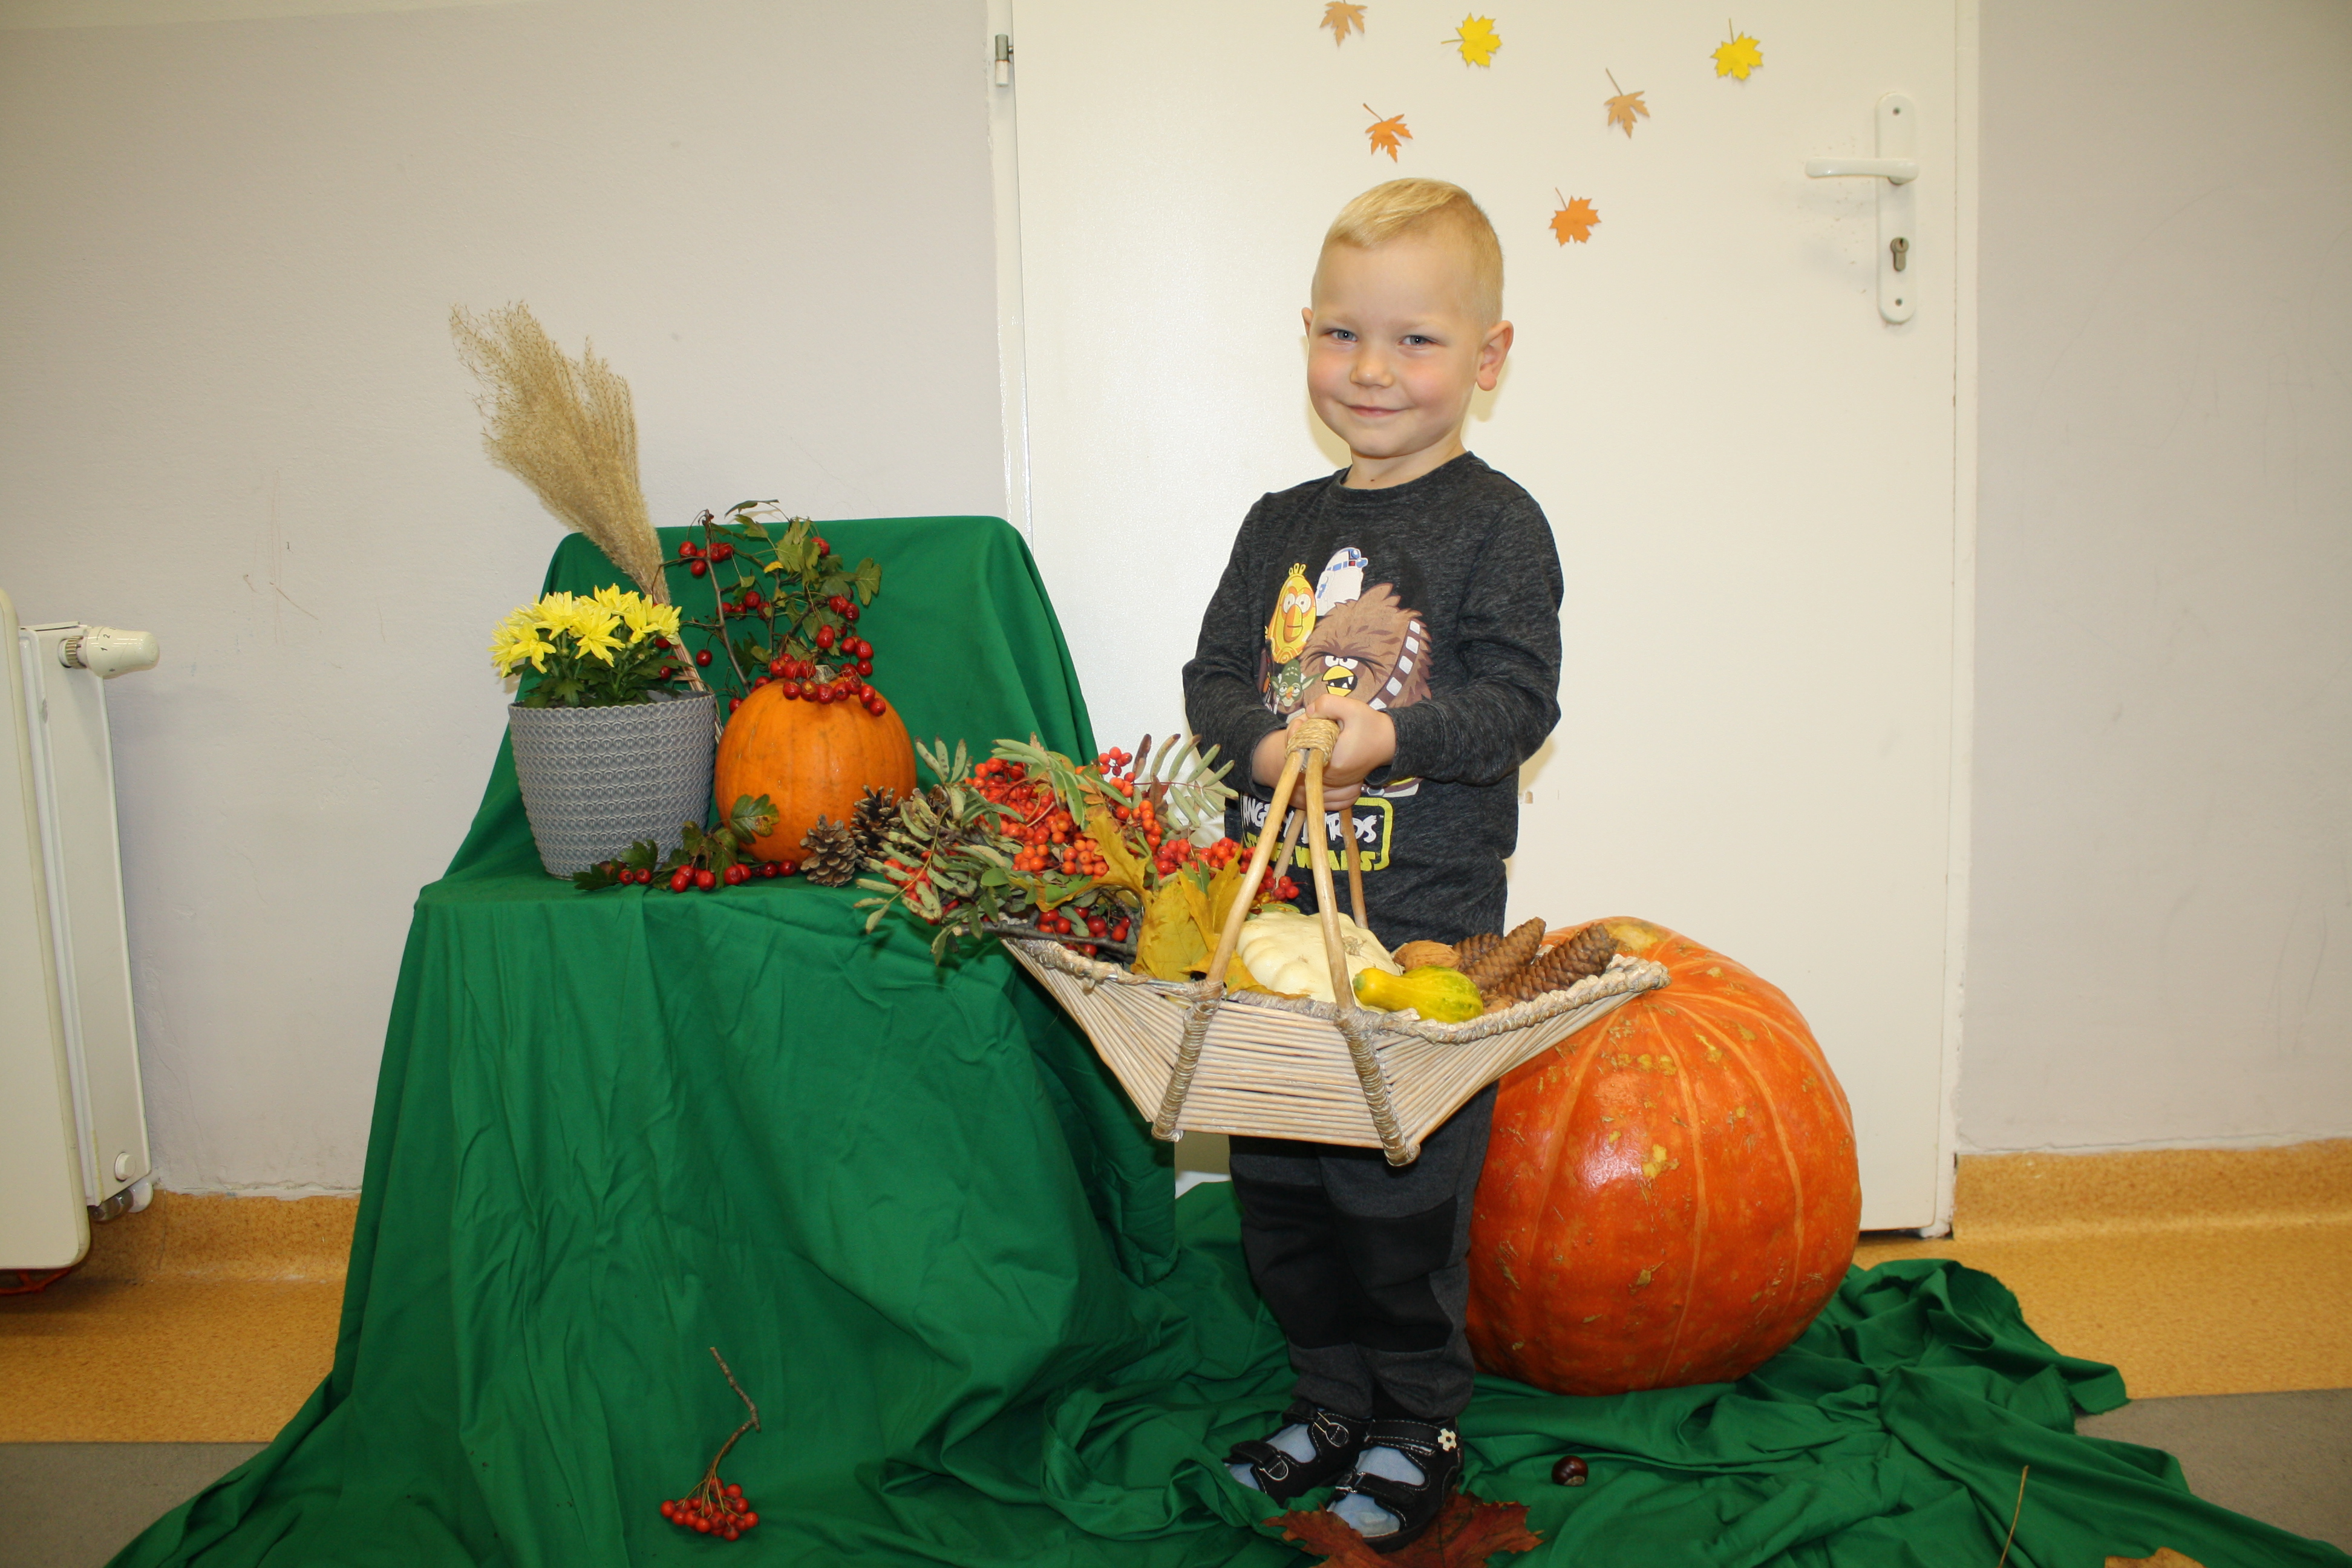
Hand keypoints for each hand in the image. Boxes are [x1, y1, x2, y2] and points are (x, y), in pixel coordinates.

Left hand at [1299, 692, 1393, 808]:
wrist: (1390, 742)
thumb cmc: (1371, 725)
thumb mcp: (1352, 708)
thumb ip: (1328, 704)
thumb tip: (1309, 711)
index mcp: (1332, 760)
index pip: (1299, 748)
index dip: (1297, 731)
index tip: (1306, 717)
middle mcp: (1330, 776)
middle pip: (1301, 755)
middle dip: (1301, 734)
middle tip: (1313, 718)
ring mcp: (1333, 780)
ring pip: (1308, 761)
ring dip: (1308, 742)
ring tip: (1319, 726)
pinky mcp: (1337, 779)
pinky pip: (1317, 766)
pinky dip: (1316, 751)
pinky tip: (1324, 737)